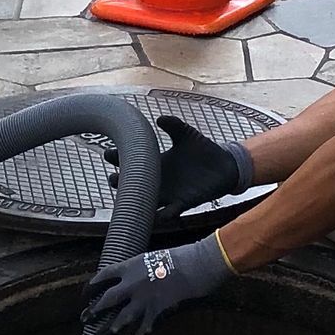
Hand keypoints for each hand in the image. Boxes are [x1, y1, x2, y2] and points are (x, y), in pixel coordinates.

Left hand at [80, 233, 235, 334]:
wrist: (194, 266)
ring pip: (120, 319)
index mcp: (129, 266)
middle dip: (93, 310)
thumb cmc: (178, 257)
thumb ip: (140, 268)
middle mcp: (131, 284)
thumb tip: (133, 276)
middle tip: (84, 318)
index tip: (85, 294)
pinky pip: (142, 330)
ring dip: (108, 329)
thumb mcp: (153, 256)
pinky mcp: (155, 312)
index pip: (103, 276)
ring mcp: (142, 300)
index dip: (91, 286)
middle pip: (106, 299)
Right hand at [107, 116, 252, 218]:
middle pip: (133, 184)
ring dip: (137, 201)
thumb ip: (174, 126)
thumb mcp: (187, 134)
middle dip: (120, 182)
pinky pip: (168, 212)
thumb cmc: (203, 149)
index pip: (132, 161)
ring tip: (128, 200)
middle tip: (114, 178)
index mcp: (157, 162)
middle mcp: (159, 180)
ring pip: (146, 201)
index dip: (118, 158)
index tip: (109, 153)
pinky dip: (162, 215)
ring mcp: (169, 193)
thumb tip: (159, 119)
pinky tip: (157, 214)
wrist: (224, 165)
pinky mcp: (182, 203)